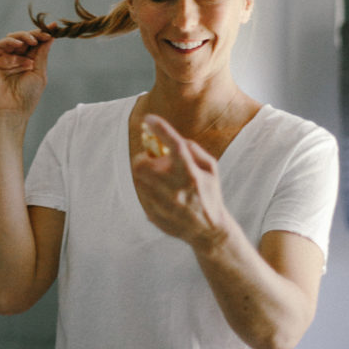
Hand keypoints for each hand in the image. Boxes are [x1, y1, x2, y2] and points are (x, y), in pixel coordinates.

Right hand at [0, 29, 53, 117]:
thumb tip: (50, 36)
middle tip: (44, 33)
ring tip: (33, 40)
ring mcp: (4, 58)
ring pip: (12, 38)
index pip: (36, 43)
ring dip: (23, 36)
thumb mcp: (39, 72)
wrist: (14, 110)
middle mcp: (16, 58)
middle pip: (25, 39)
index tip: (54, 27)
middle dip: (35, 34)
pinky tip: (19, 44)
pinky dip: (10, 41)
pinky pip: (0, 45)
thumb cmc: (28, 96)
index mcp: (28, 61)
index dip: (44, 34)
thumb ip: (42, 54)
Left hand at [132, 115, 228, 248]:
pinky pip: (140, 193)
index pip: (174, 145)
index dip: (160, 129)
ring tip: (158, 177)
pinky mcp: (152, 213)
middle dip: (144, 157)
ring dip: (144, 173)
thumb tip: (174, 139)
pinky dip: (146, 188)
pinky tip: (160, 193)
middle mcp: (174, 188)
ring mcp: (161, 203)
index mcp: (190, 174)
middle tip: (153, 159)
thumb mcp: (211, 168)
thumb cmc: (209, 194)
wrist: (207, 230)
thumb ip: (193, 149)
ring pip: (137, 178)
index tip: (148, 118)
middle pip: (142, 163)